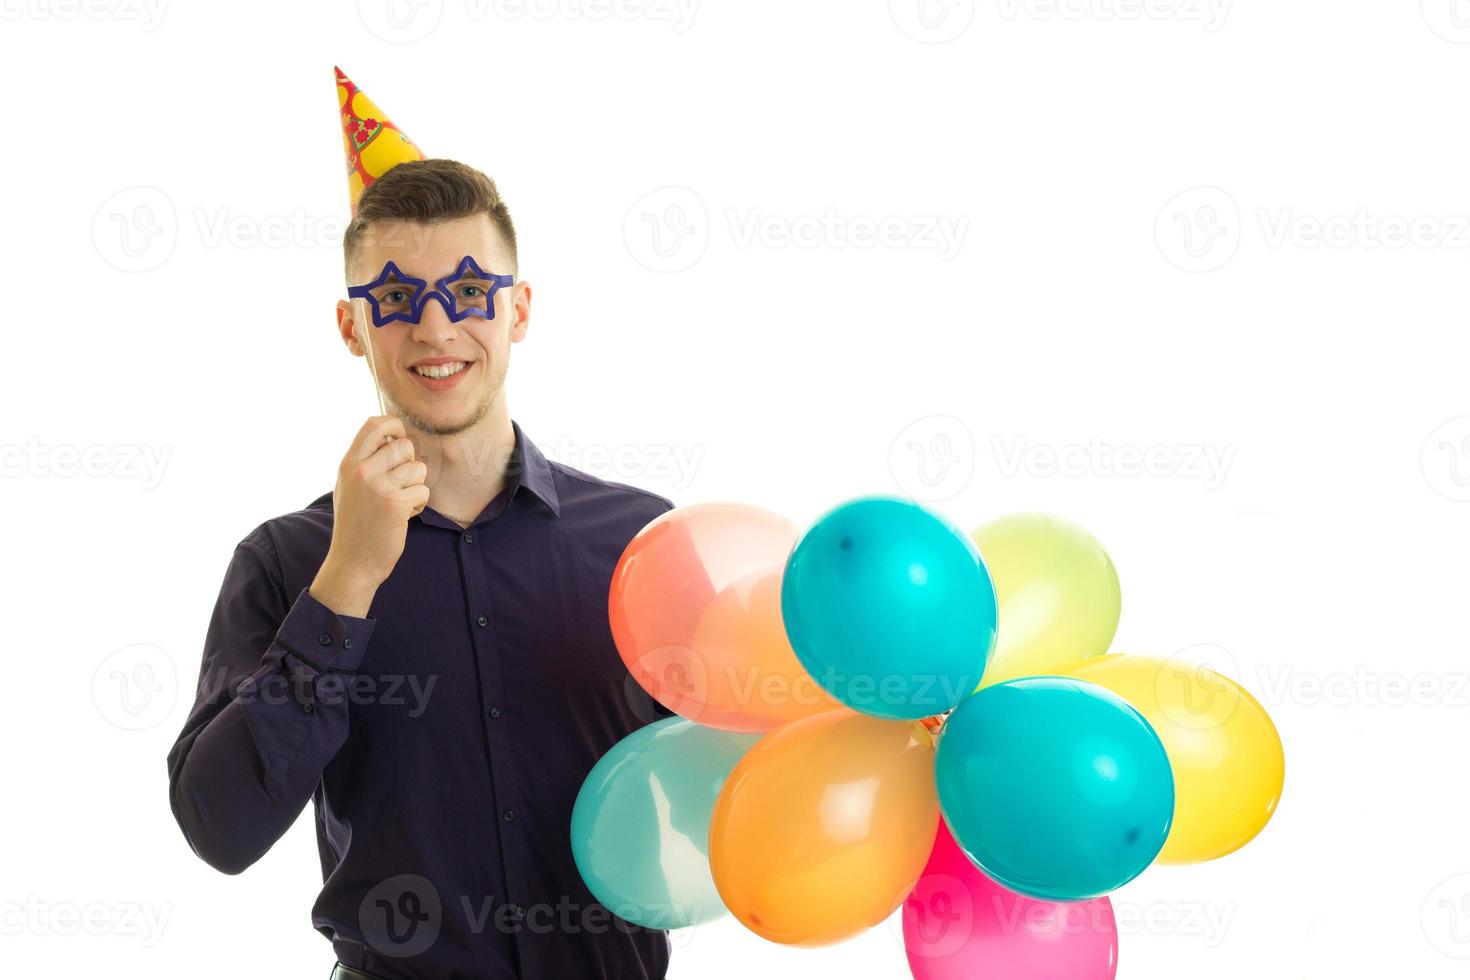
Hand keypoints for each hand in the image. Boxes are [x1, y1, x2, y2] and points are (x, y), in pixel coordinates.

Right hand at [309, 416, 429, 616]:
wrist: (353, 562)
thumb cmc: (355, 523)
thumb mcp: (348, 485)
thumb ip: (365, 460)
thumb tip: (391, 434)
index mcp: (349, 463)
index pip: (374, 423)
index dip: (393, 426)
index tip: (398, 440)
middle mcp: (362, 471)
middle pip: (404, 445)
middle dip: (409, 463)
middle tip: (398, 483)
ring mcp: (379, 487)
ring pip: (418, 468)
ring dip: (414, 486)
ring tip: (398, 502)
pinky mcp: (396, 504)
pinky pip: (422, 490)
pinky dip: (417, 503)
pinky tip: (402, 516)